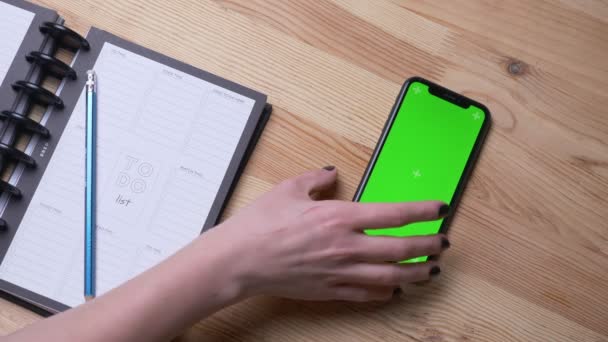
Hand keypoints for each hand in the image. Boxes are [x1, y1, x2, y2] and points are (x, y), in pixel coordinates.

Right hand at [200, 167, 449, 301]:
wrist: (239, 260)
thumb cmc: (260, 224)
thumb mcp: (289, 189)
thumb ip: (317, 179)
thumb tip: (332, 174)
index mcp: (339, 217)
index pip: (393, 213)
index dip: (421, 211)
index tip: (438, 209)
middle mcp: (346, 247)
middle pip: (400, 248)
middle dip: (429, 246)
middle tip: (444, 243)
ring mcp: (340, 272)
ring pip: (391, 277)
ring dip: (416, 273)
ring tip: (432, 271)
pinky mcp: (330, 291)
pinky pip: (367, 295)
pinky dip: (386, 293)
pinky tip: (395, 290)